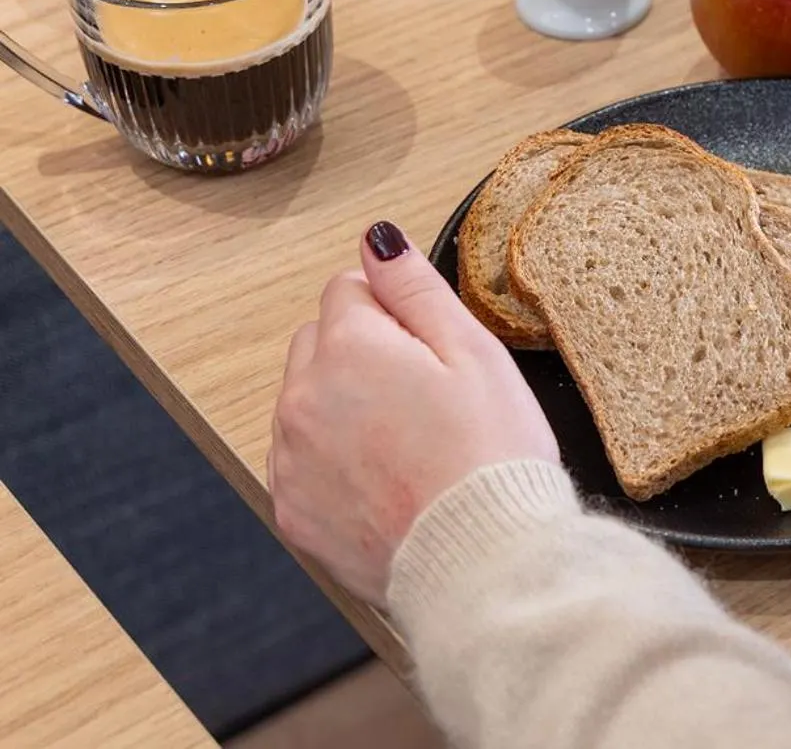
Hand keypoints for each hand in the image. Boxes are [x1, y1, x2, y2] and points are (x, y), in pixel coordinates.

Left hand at [269, 221, 559, 605]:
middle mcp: (301, 398)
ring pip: (307, 402)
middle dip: (362, 353)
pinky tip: (388, 481)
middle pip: (318, 342)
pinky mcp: (292, 512)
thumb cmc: (490, 454)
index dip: (398, 312)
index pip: (348, 289)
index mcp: (348, 348)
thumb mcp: (473, 353)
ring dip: (345, 407)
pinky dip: (335, 463)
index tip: (434, 351)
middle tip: (427, 395)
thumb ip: (415, 288)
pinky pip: (302, 462)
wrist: (481, 561)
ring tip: (411, 444)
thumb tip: (377, 239)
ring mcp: (289, 459)